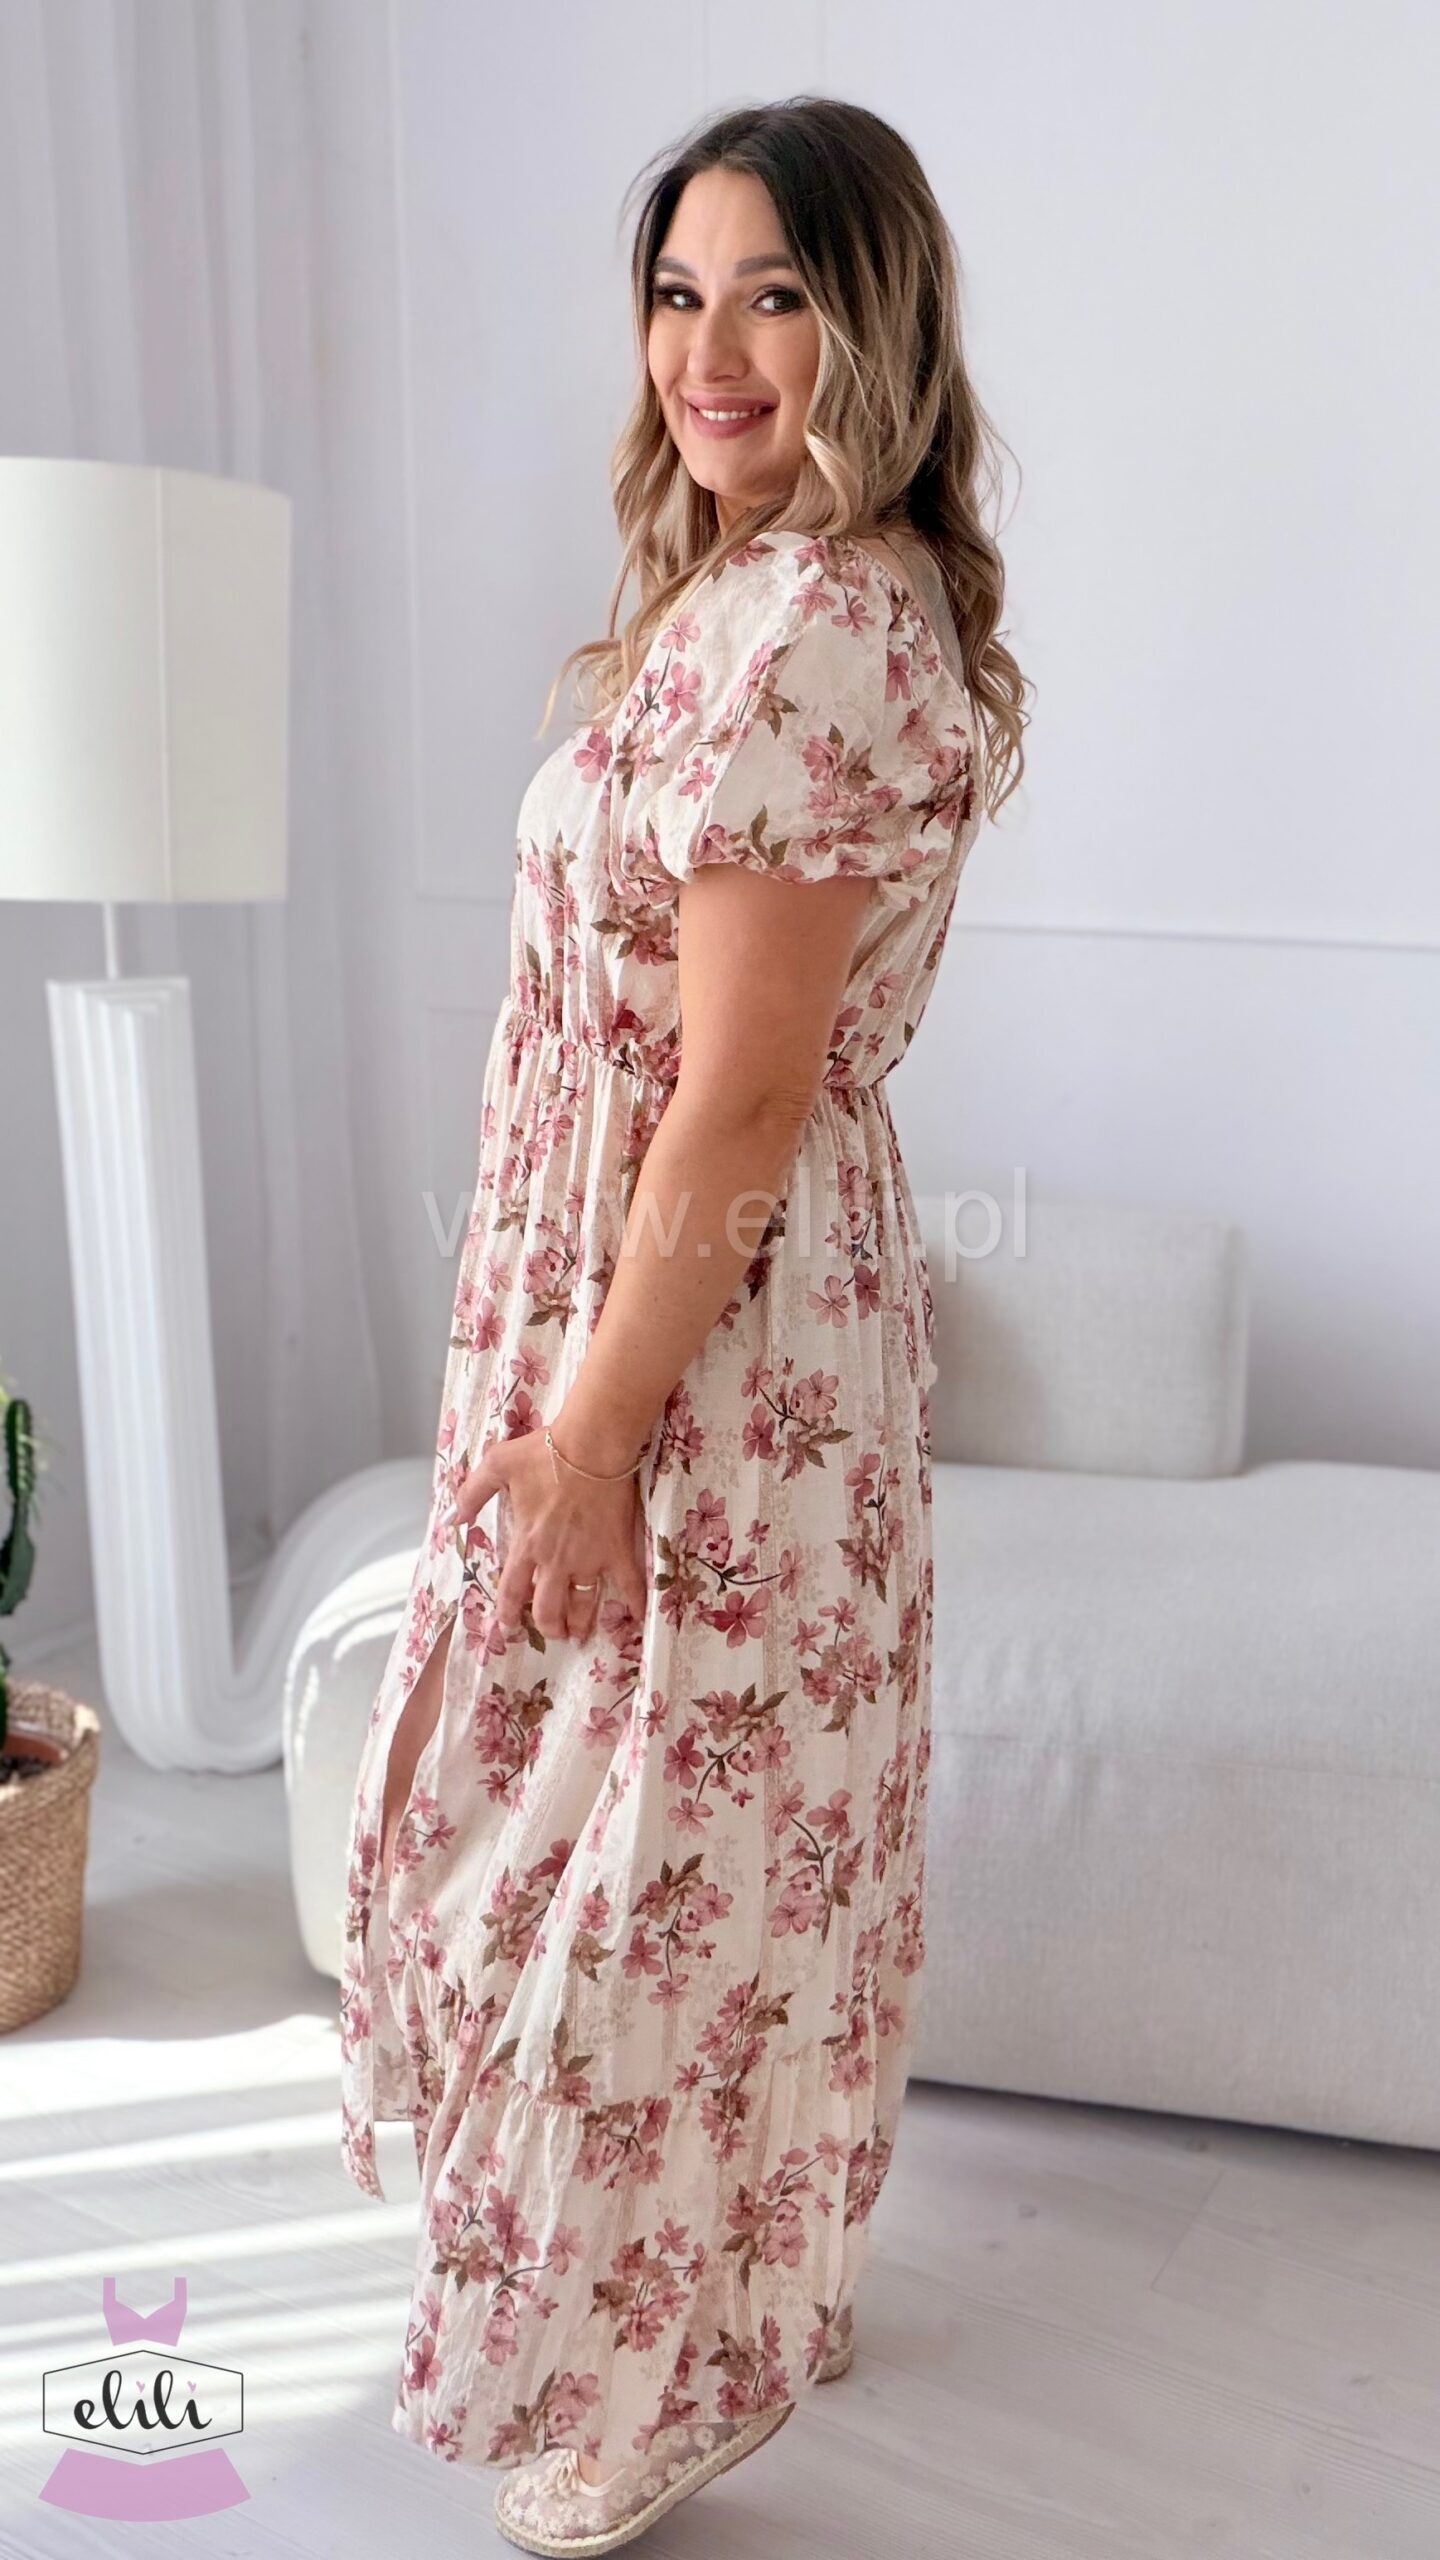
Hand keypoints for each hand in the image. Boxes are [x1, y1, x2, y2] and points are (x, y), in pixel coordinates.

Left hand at [450, 1426, 648, 1644]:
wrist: (592, 1444)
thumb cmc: (544, 1453)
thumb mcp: (497, 1465)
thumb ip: (472, 1493)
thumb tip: (453, 1519)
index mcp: (526, 1543)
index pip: (512, 1590)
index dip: (508, 1614)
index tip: (508, 1626)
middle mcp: (556, 1560)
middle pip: (548, 1608)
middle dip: (548, 1626)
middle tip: (552, 1632)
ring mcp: (589, 1558)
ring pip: (583, 1604)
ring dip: (580, 1623)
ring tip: (579, 1633)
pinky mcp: (617, 1549)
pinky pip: (629, 1583)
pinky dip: (635, 1603)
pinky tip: (638, 1618)